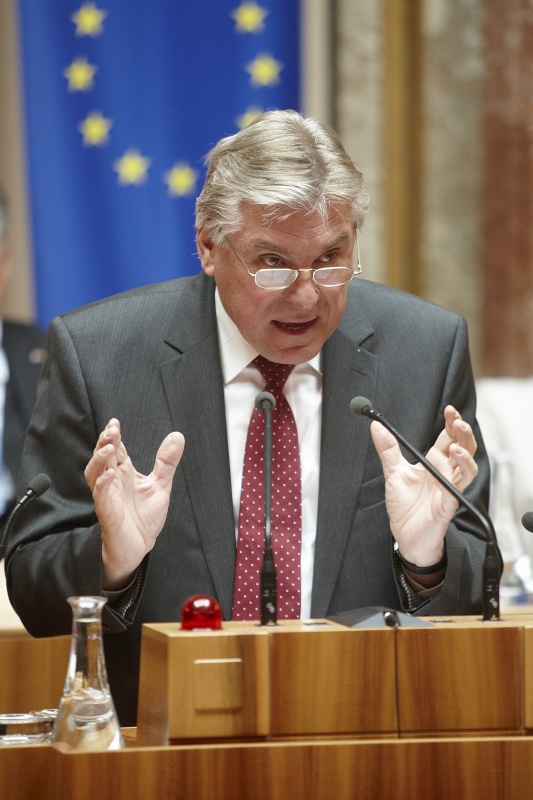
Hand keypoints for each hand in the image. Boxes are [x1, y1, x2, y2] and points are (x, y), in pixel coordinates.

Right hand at [84, 418, 184, 589]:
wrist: (139, 547)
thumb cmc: (144, 517)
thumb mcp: (160, 485)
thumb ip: (166, 462)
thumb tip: (177, 436)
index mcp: (123, 473)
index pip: (115, 450)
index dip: (113, 436)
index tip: (115, 422)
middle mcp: (113, 482)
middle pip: (102, 458)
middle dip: (104, 443)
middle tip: (111, 430)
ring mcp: (108, 497)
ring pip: (95, 474)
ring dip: (99, 460)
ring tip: (108, 448)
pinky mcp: (108, 514)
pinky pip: (101, 497)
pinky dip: (103, 485)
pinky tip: (109, 475)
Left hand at [370, 405, 477, 568]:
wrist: (405, 537)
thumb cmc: (405, 506)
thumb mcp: (393, 472)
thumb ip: (388, 449)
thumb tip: (376, 425)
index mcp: (435, 464)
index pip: (449, 439)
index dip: (452, 424)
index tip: (449, 410)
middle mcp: (445, 475)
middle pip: (464, 449)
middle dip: (463, 433)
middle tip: (457, 421)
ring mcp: (448, 490)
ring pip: (468, 468)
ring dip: (465, 454)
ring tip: (454, 445)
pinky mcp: (447, 505)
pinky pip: (455, 489)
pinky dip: (452, 475)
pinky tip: (446, 463)